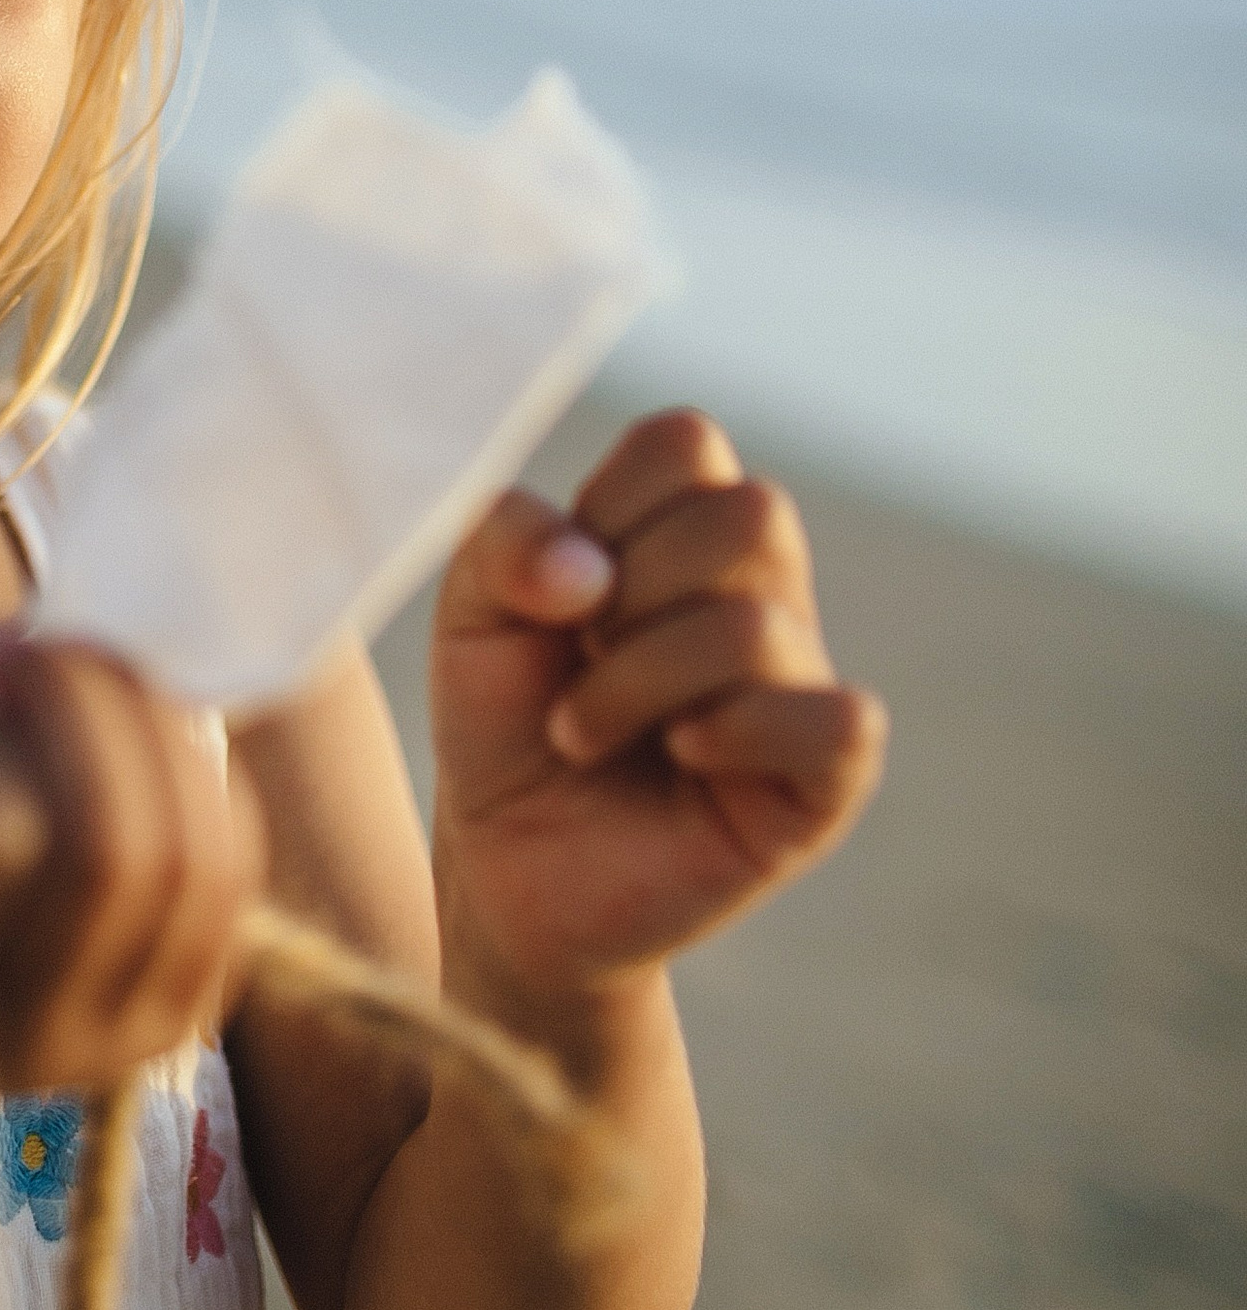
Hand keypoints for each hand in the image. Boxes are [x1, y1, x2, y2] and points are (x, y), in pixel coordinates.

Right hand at [0, 636, 264, 1145]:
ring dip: (148, 728)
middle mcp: (27, 1037)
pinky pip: (230, 876)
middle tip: (21, 648)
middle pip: (119, 847)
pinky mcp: (177, 1017)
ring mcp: (115, 1038)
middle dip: (85, 707)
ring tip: (74, 673)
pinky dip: (195, 777)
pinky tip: (126, 730)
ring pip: (196, 859)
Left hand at [428, 410, 885, 1010]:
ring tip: (581, 733)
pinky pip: (839, 721)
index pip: (689, 441)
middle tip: (580, 656)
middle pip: (751, 514)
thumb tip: (586, 568)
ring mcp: (798, 684)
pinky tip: (683, 755)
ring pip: (758, 625)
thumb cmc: (503, 723)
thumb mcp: (470, 613)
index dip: (610, 503)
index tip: (560, 584)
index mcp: (684, 529)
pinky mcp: (823, 780)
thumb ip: (503, 542)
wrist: (508, 867)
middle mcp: (759, 592)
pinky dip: (739, 730)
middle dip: (634, 589)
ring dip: (636, 682)